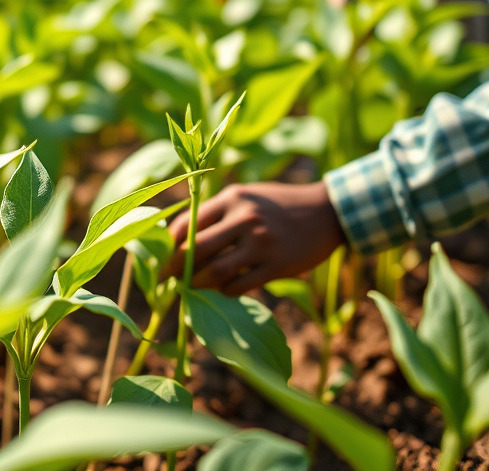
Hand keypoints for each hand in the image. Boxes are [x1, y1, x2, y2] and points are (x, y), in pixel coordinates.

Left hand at [166, 181, 345, 295]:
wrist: (326, 211)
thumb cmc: (278, 205)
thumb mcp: (246, 196)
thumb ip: (217, 212)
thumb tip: (179, 238)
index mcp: (232, 198)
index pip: (187, 223)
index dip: (169, 244)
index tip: (161, 256)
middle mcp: (244, 218)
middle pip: (195, 250)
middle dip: (175, 268)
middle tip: (167, 278)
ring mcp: (261, 243)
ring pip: (215, 271)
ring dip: (198, 283)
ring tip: (191, 286)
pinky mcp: (277, 266)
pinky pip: (239, 285)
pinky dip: (225, 290)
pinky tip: (224, 288)